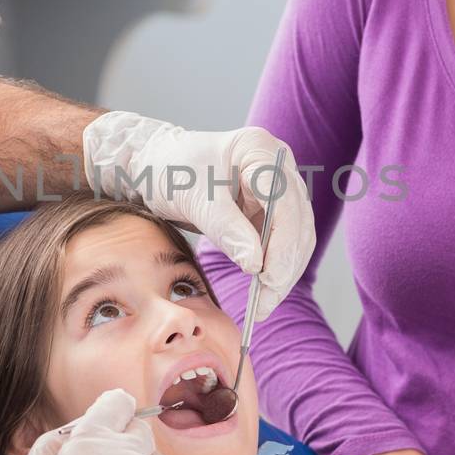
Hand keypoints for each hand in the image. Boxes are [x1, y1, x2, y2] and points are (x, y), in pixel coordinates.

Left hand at [81, 112, 314, 318]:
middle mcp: (278, 166)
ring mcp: (277, 187)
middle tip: (264, 303)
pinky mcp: (270, 209)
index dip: (283, 245)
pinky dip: (274, 268)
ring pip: (297, 237)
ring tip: (262, 304)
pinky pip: (282, 243)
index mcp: (259, 150)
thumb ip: (226, 229)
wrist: (156, 167)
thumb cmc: (170, 170)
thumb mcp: (194, 199)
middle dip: (285, 266)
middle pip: (298, 223)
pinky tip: (262, 291)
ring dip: (283, 272)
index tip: (268, 280)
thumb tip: (256, 265)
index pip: (285, 204)